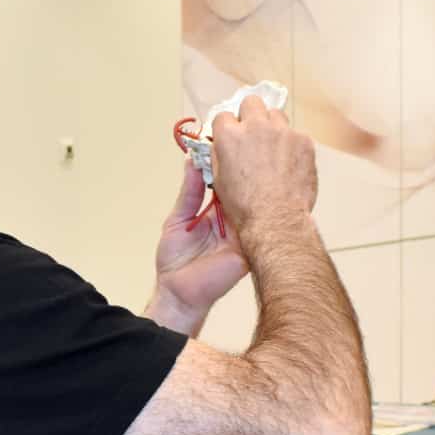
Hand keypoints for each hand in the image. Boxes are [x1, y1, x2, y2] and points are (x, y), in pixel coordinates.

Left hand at [151, 161, 249, 332]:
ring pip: (254, 205)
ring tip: (255, 162)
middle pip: (244, 191)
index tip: (228, 141)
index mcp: (218, 212)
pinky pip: (256, 227)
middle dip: (245, 170)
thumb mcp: (179, 218)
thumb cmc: (176, 262)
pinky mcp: (249, 248)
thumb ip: (189, 193)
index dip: (228, 165)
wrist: (179, 292)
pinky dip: (258, 211)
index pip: (228, 183)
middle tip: (245, 145)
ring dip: (254, 187)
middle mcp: (234, 221)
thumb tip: (193, 163)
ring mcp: (244, 234)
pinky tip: (258, 191)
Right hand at [208, 95, 316, 235]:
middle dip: (251, 114)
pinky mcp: (303, 141)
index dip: (228, 127)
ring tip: (274, 150)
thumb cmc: (246, 207)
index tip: (232, 136)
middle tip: (254, 134)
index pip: (224, 115)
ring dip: (273, 127)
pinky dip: (293, 146)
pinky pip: (296, 135)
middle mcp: (255, 126)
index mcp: (230, 136)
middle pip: (252, 103)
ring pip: (276, 115)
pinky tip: (290, 165)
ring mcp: (282, 131)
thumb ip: (219, 155)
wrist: (276, 219)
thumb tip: (220, 146)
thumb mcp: (219, 180)